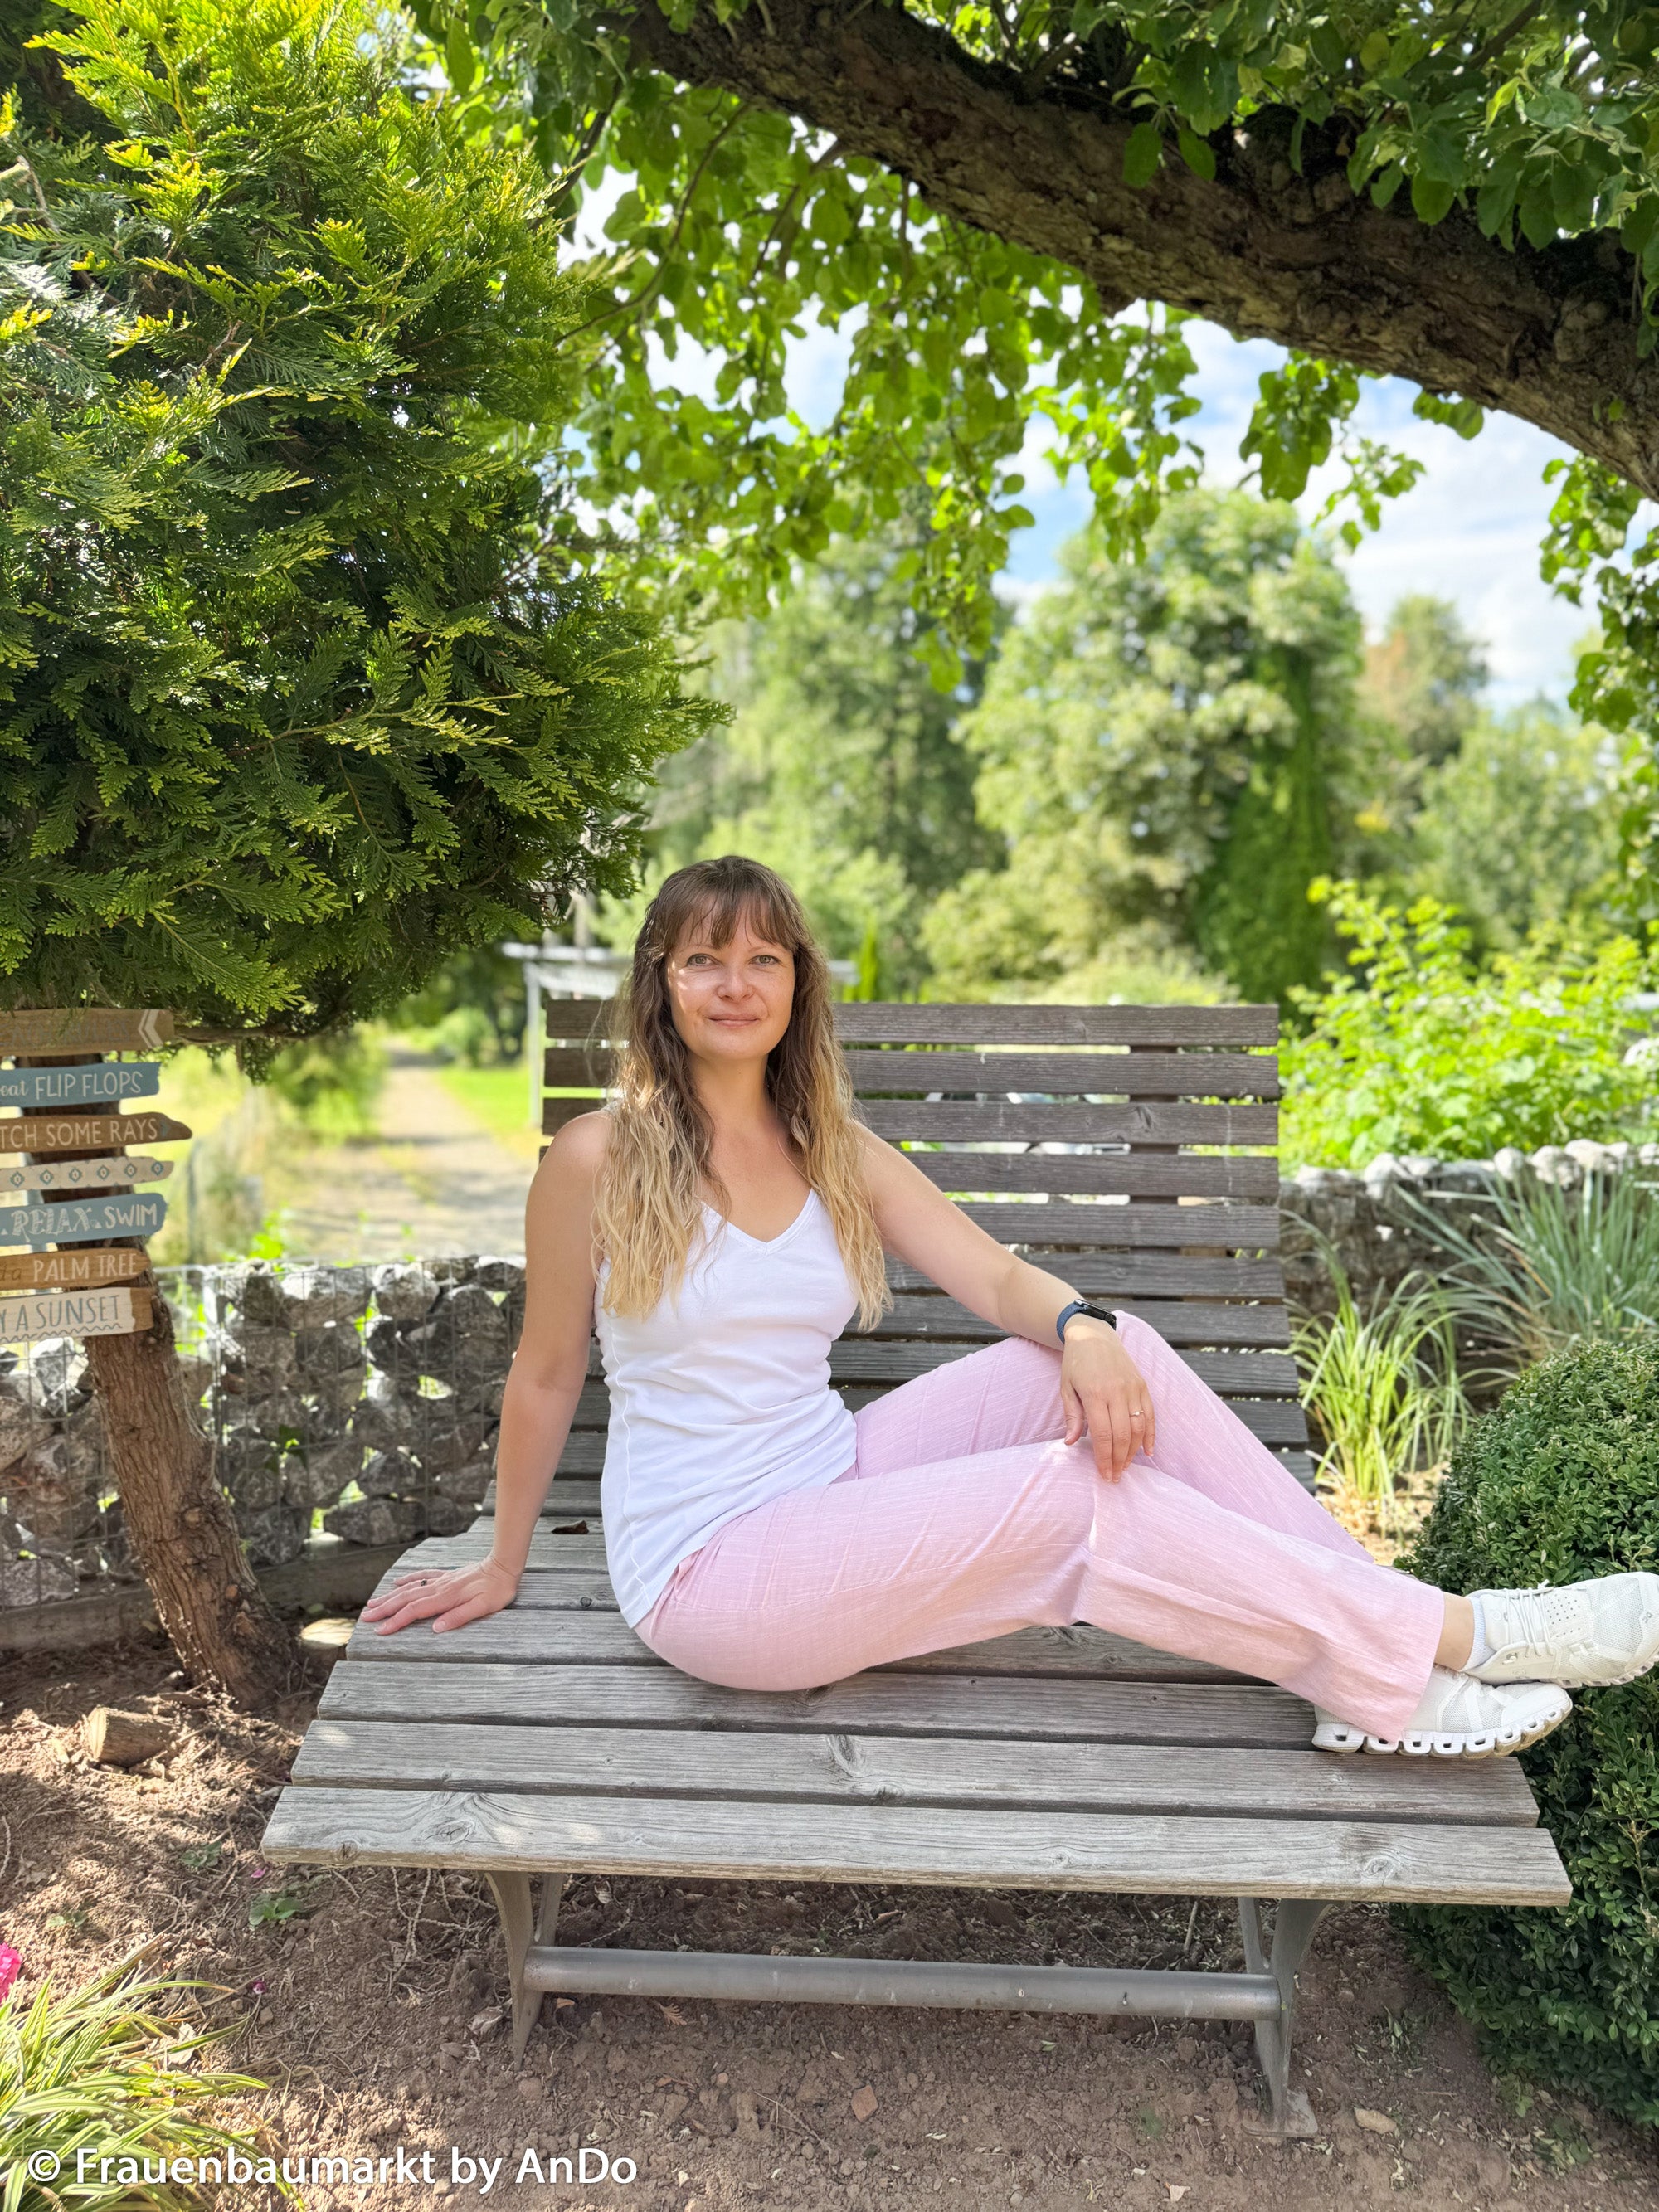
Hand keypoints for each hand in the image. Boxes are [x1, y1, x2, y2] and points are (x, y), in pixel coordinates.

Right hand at [358, 1558, 520, 1635]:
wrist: (505, 1565)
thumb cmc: (498, 1590)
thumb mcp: (484, 1607)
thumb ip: (460, 1617)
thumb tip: (435, 1628)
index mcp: (446, 1598)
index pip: (414, 1611)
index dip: (396, 1621)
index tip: (380, 1631)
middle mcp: (439, 1587)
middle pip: (405, 1598)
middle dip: (384, 1609)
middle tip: (365, 1618)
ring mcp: (441, 1580)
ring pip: (410, 1588)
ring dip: (390, 1596)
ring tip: (372, 1604)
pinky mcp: (447, 1575)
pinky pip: (422, 1575)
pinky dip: (407, 1579)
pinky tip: (396, 1582)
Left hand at [1060, 1317, 1155, 1479]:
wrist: (1094, 1334)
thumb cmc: (1076, 1362)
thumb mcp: (1066, 1387)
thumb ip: (1072, 1415)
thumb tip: (1071, 1442)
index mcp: (1095, 1393)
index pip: (1104, 1435)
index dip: (1105, 1458)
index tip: (1104, 1475)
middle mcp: (1117, 1391)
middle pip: (1123, 1435)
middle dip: (1119, 1460)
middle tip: (1115, 1477)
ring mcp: (1133, 1388)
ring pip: (1139, 1427)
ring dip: (1134, 1451)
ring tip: (1126, 1466)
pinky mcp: (1142, 1385)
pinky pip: (1151, 1414)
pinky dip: (1151, 1434)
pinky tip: (1148, 1451)